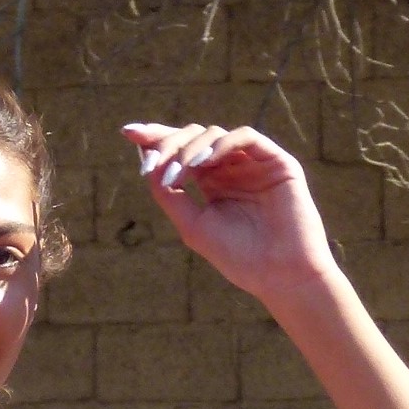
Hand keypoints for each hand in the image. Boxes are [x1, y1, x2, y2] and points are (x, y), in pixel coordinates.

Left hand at [123, 122, 338, 303]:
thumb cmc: (238, 257)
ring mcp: (253, 164)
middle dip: (167, 141)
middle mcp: (231, 169)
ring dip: (190, 148)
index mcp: (212, 184)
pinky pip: (246, 137)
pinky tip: (204, 159)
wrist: (280, 275)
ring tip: (178, 172)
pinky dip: (222, 143)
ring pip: (214, 134)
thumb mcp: (192, 225)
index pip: (181, 152)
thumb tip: (146, 164)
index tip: (128, 132)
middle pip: (193, 137)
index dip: (156, 139)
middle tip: (150, 155)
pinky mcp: (277, 162)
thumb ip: (169, 195)